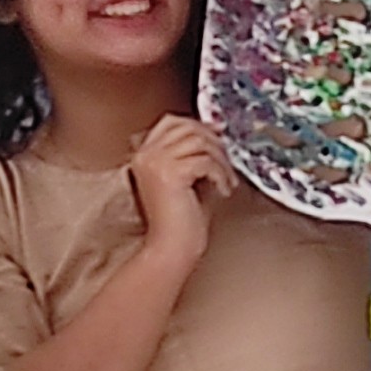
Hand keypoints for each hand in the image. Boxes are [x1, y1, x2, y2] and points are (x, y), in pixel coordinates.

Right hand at [128, 115, 233, 272]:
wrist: (171, 249)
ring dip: (221, 161)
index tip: (218, 139)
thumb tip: (215, 131)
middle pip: (187, 127)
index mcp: (144, 155)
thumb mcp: (184, 178)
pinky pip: (206, 161)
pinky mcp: (170, 174)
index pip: (171, 122)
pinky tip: (223, 190)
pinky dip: (221, 174)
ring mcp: (155, 162)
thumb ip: (192, 154)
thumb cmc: (180, 222)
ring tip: (226, 180)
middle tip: (227, 162)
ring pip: (200, 142)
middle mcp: (146, 155)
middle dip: (214, 142)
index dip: (198, 126)